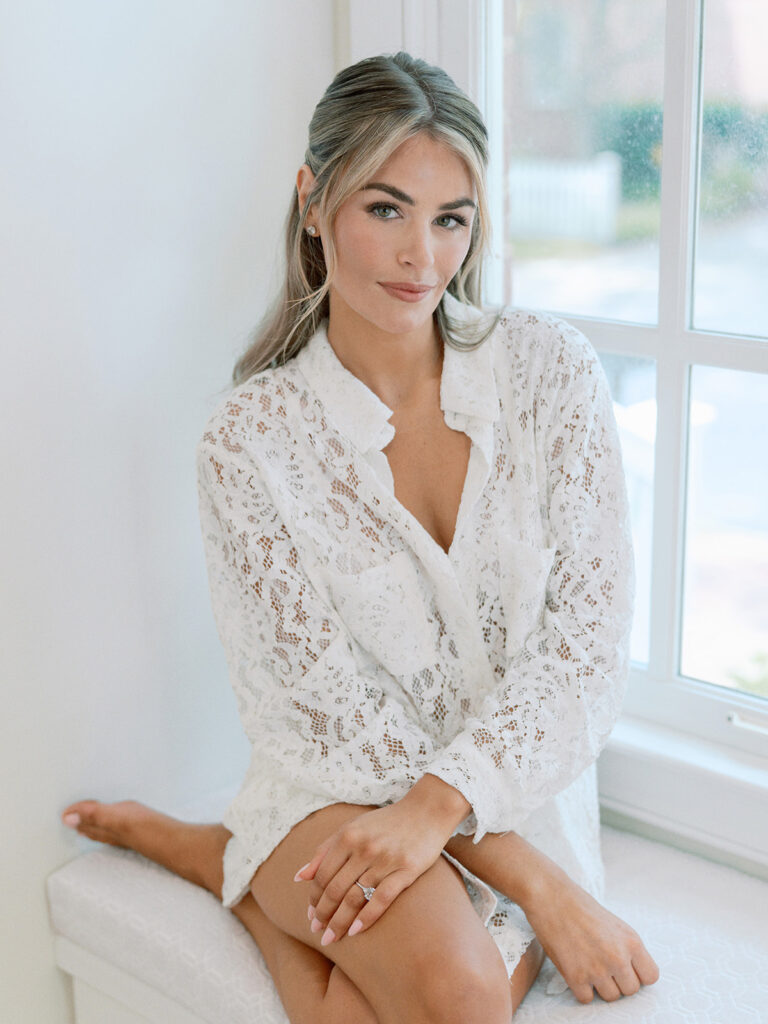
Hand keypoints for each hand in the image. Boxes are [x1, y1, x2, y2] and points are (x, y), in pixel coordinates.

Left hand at [294, 775, 469, 944]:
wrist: (426, 811)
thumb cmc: (386, 822)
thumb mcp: (352, 827)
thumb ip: (324, 850)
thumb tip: (299, 877)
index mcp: (348, 836)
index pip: (322, 874)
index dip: (314, 898)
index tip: (310, 914)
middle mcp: (364, 848)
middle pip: (335, 889)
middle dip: (323, 914)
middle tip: (317, 931)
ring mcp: (385, 860)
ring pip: (355, 898)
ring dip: (340, 922)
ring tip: (331, 938)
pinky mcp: (406, 870)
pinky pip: (382, 899)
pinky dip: (366, 918)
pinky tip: (355, 932)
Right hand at [520, 871, 658, 1003]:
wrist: (550, 896)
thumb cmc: (580, 906)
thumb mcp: (614, 924)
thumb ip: (626, 948)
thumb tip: (631, 972)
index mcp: (631, 941)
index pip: (651, 976)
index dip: (638, 974)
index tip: (627, 969)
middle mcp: (618, 958)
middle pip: (631, 990)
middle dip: (618, 981)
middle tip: (603, 966)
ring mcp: (597, 969)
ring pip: (610, 997)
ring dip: (600, 986)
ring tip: (588, 965)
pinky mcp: (575, 977)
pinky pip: (587, 998)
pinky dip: (581, 989)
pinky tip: (576, 970)